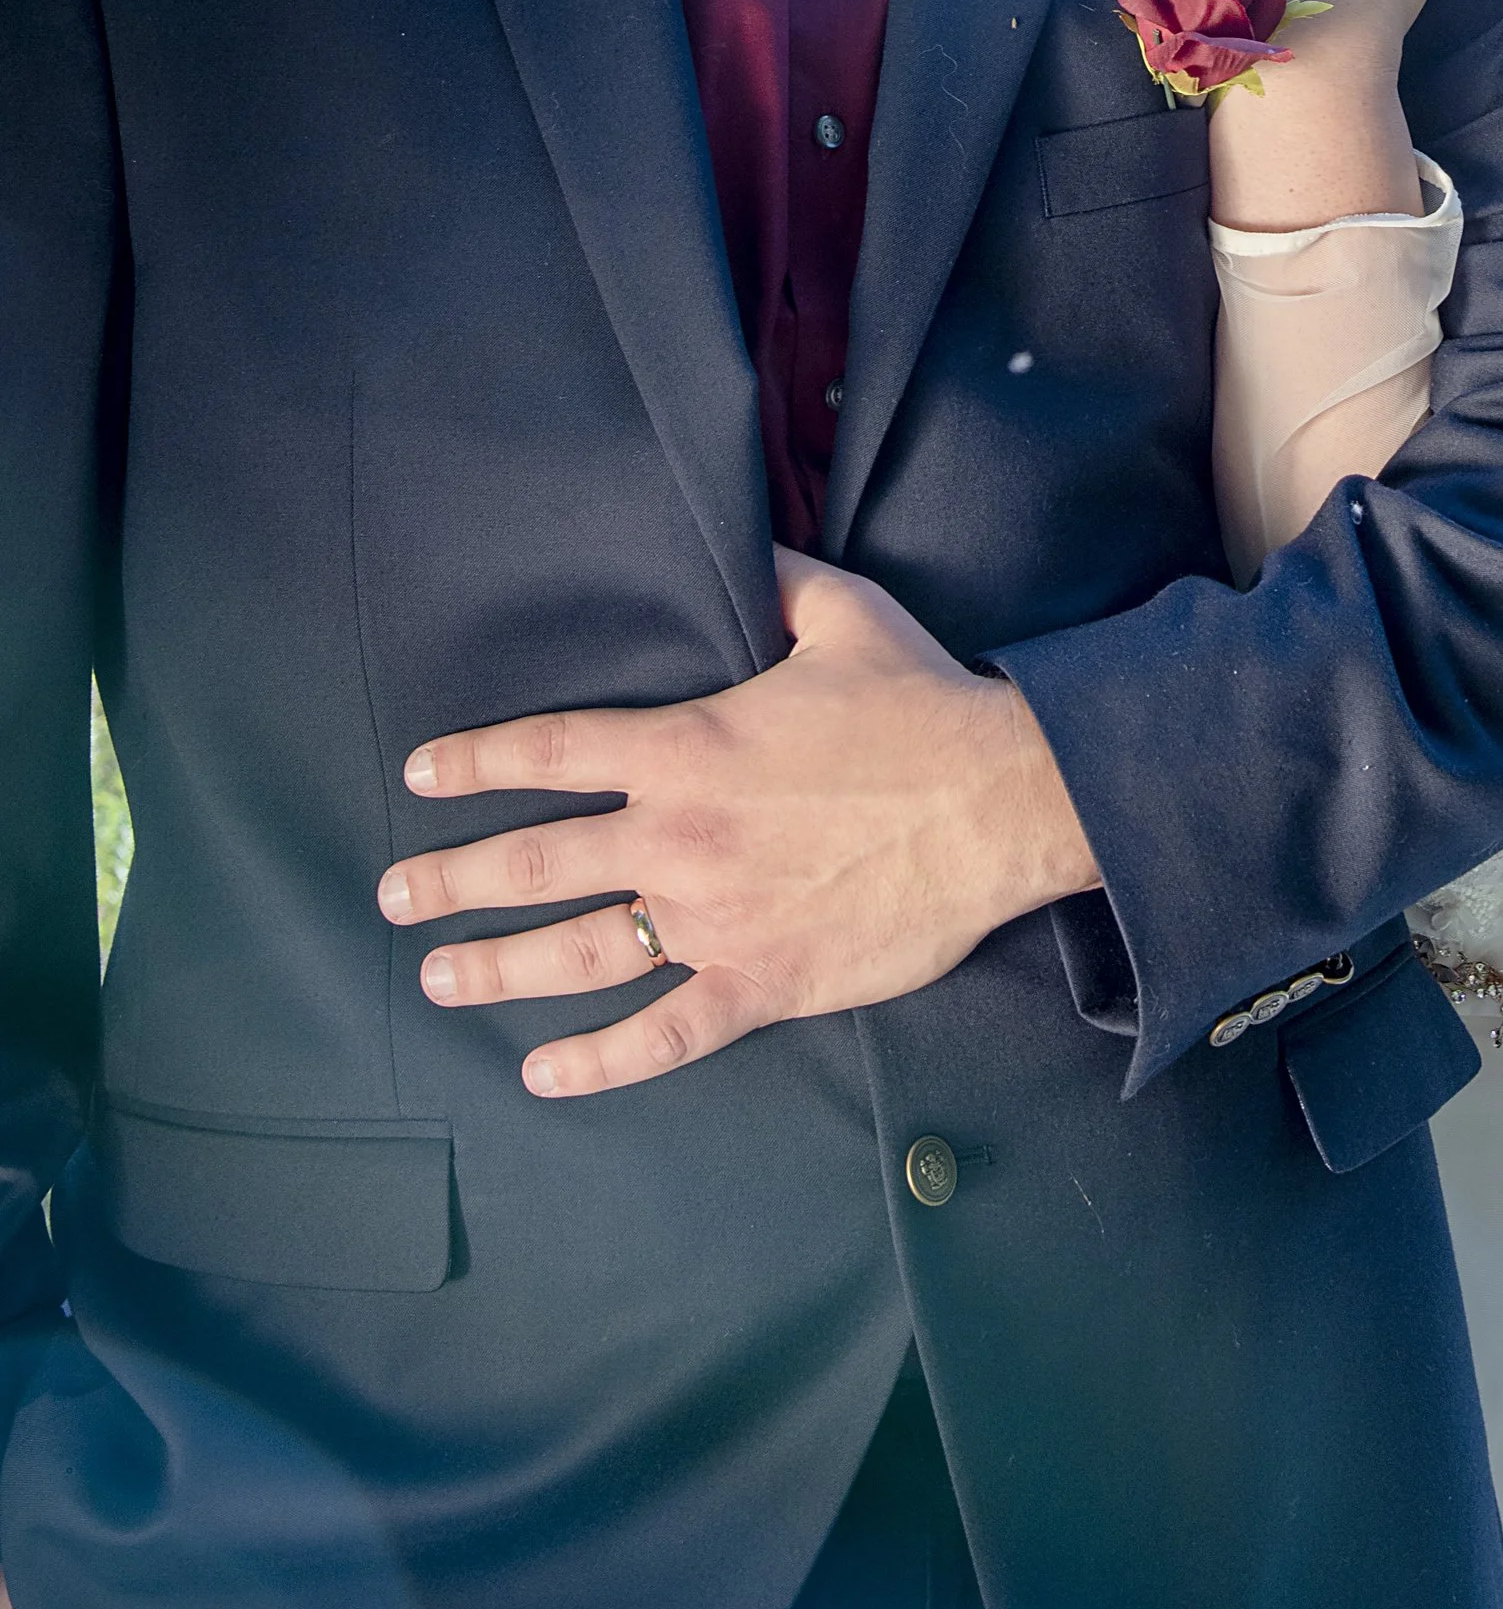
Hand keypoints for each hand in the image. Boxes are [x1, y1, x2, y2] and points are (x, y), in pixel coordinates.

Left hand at [380, 553, 1099, 1095]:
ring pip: (575, 953)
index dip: (475, 761)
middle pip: (536, 860)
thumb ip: (777, 579)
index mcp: (689, 745)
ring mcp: (715, 917)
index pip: (551, 751)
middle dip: (452, 878)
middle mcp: (680, 835)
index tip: (420, 775)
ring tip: (436, 974)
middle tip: (394, 895)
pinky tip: (542, 1071)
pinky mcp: (761, 981)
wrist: (1003, 799)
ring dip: (494, 965)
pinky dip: (597, 1061)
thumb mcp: (845, 614)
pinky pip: (662, 1034)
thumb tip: (741, 537)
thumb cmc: (924, 704)